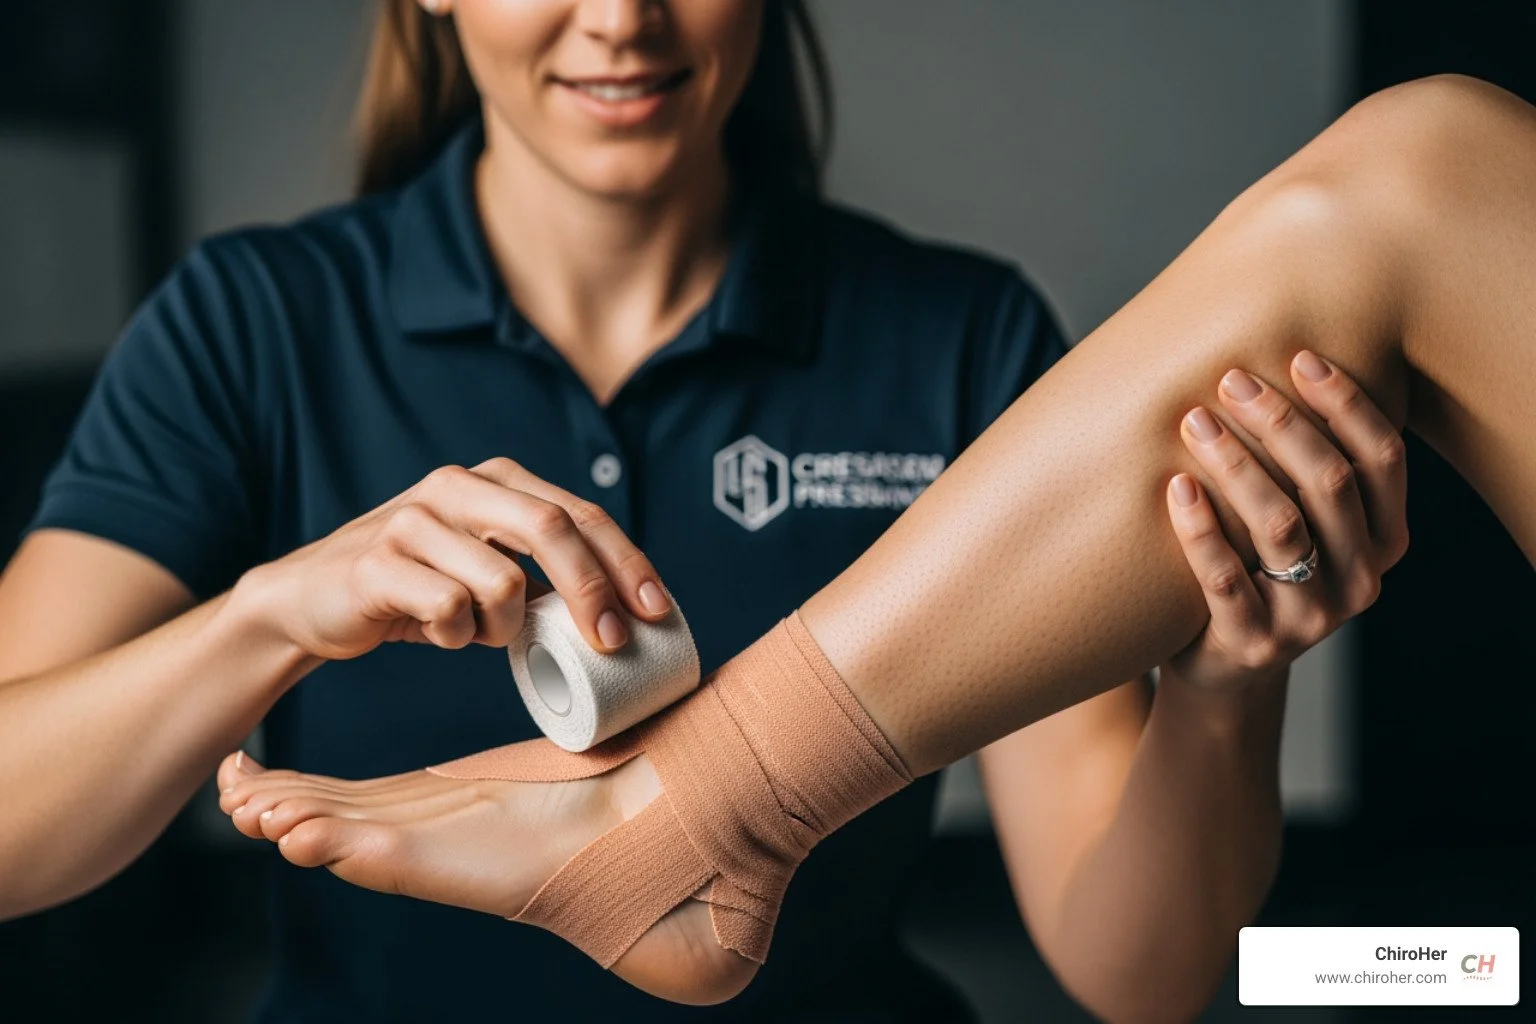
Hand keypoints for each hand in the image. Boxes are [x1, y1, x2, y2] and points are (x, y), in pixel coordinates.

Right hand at [232, 457, 671, 661]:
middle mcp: (456, 486)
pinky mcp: (377, 562)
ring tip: (477, 632)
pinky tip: (438, 633)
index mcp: (494, 479)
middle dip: (593, 590)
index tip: (658, 612)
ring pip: (502, 580)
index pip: (581, 514)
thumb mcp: (485, 565)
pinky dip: (455, 636)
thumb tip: (625, 612)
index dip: (627, 562)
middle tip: (611, 642)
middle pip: (552, 528)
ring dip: (504, 626)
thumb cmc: (416, 588)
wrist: (310, 602)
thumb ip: (541, 569)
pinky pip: (449, 610)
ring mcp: (412, 520)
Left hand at [1161, 351, 1408, 689]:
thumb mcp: (1303, 523)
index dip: (1346, 404)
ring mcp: (1310, 619)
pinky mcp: (1254, 643)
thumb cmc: (1261, 568)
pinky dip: (1199, 528)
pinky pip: (1225, 578)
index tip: (1300, 357)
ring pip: (1280, 526)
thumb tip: (1276, 363)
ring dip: (1236, 464)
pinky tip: (1175, 486)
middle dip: (1281, 422)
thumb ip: (1305, 467)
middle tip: (1231, 379)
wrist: (1224, 665)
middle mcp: (1360, 581)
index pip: (1383, 460)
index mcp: (1384, 542)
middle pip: (1330, 483)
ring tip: (1195, 421)